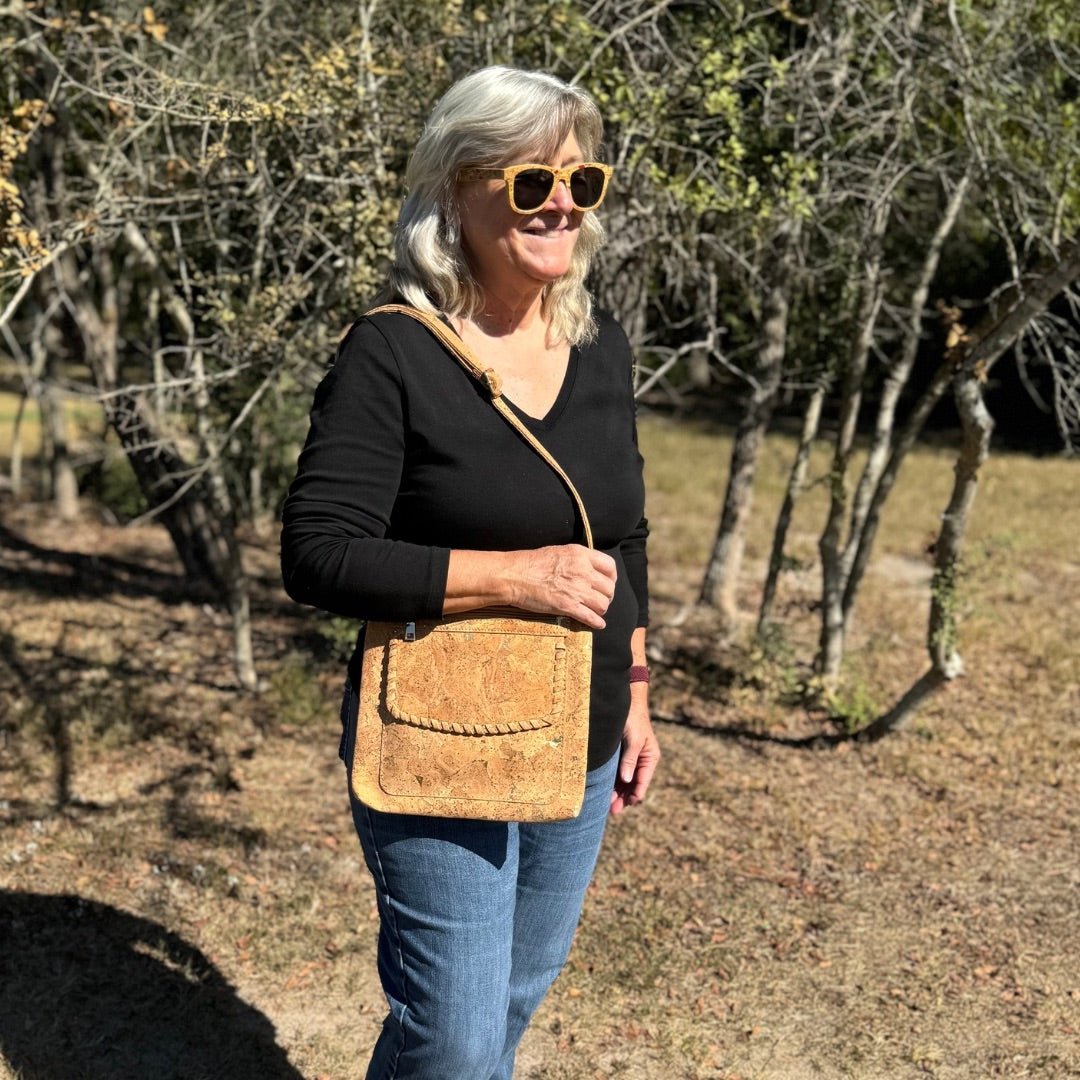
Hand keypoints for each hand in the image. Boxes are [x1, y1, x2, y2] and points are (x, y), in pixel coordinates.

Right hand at [508, 545, 616, 629]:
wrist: (514, 576)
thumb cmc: (531, 563)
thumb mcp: (559, 552)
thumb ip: (577, 559)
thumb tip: (587, 567)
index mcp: (581, 555)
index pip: (610, 566)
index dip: (612, 577)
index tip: (607, 583)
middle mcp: (583, 572)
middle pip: (609, 588)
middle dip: (607, 596)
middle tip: (600, 600)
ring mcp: (576, 590)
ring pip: (603, 604)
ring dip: (601, 609)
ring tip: (595, 611)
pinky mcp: (568, 606)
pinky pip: (591, 618)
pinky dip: (597, 623)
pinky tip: (598, 624)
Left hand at [610, 697, 659, 814]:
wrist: (626, 701)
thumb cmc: (632, 719)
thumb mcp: (633, 739)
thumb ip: (629, 759)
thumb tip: (626, 780)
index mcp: (650, 758)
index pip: (642, 782)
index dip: (633, 796)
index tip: (622, 805)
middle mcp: (642, 761)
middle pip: (633, 785)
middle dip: (624, 798)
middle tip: (611, 810)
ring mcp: (631, 759)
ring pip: (625, 781)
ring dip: (617, 793)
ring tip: (607, 805)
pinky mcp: (622, 755)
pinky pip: (619, 773)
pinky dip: (613, 783)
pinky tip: (605, 792)